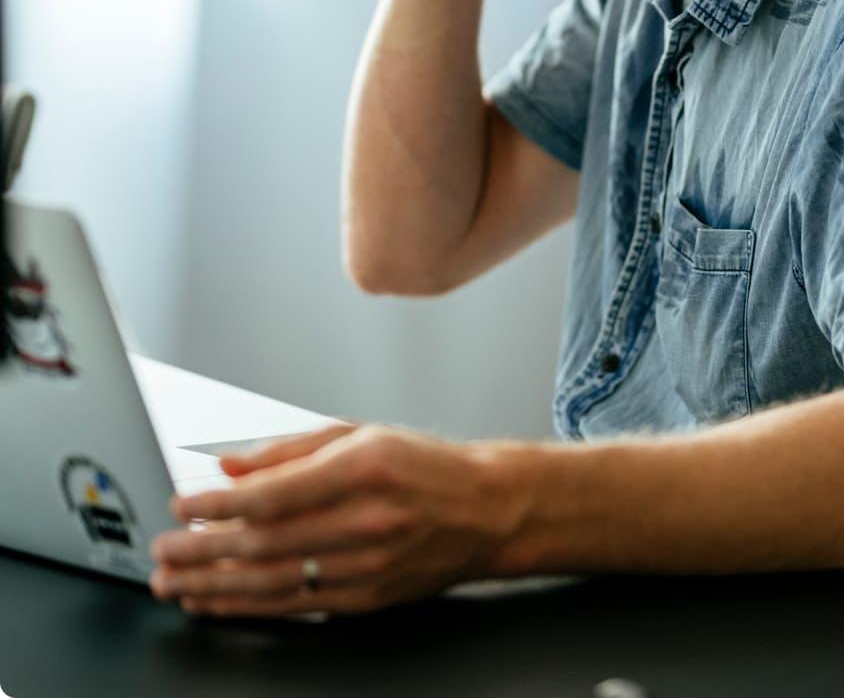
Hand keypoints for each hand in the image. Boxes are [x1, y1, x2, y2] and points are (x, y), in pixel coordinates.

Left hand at [149, 423, 515, 618]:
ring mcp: (365, 566)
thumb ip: (290, 450)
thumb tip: (231, 467)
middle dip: (202, 551)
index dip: (217, 505)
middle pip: (264, 543)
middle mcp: (364, 520)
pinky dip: (247, 606)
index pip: (273, 494)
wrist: (485, 510)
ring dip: (213, 586)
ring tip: (174, 582)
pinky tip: (216, 602)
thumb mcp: (360, 433)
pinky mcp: (364, 599)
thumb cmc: (422, 465)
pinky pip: (294, 605)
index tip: (180, 505)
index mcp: (362, 467)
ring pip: (272, 582)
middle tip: (163, 551)